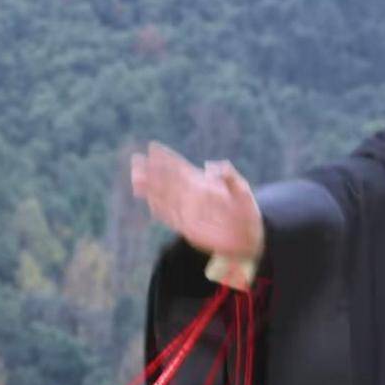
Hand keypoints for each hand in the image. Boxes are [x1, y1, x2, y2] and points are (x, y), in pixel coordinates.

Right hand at [131, 142, 262, 258]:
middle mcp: (193, 196)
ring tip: (136, 179)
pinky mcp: (188, 227)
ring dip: (151, 188)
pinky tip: (150, 201)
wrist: (249, 237)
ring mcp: (189, 211)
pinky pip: (170, 216)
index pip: (182, 168)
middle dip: (153, 170)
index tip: (154, 147)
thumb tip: (208, 165)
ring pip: (165, 197)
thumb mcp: (241, 190)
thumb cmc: (246, 210)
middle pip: (168, 180)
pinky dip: (160, 208)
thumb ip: (228, 176)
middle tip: (136, 160)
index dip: (168, 158)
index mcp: (205, 184)